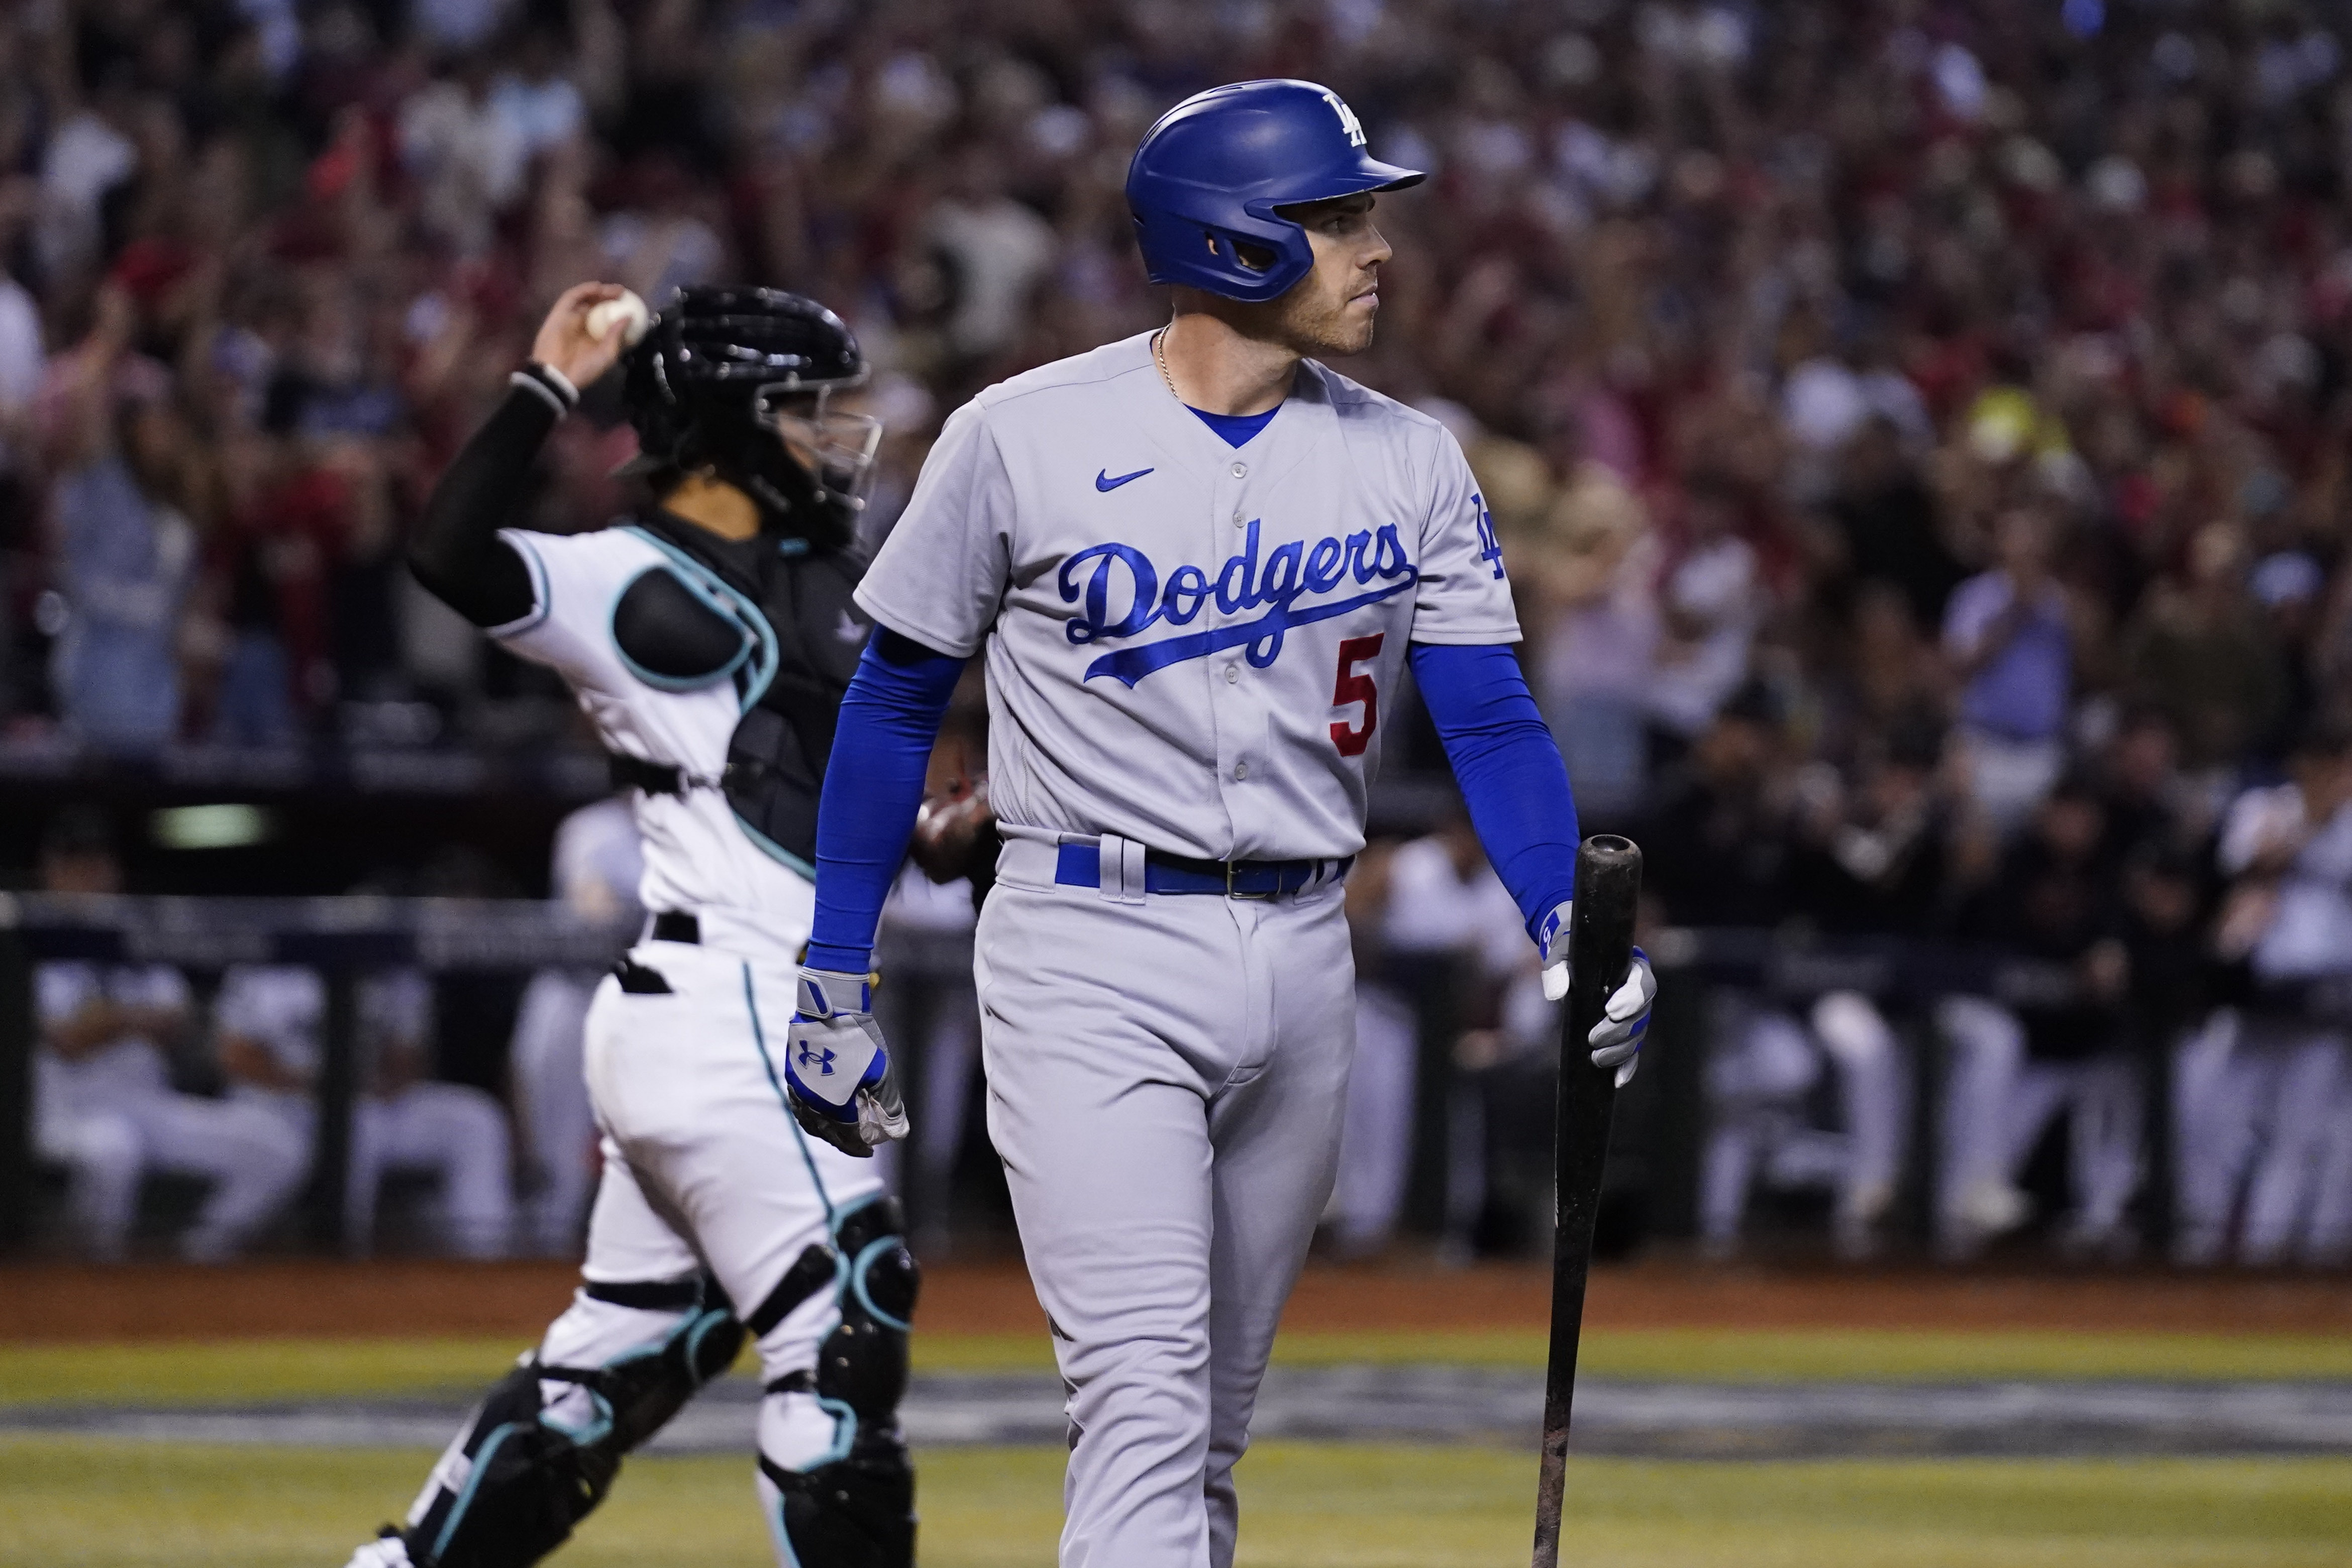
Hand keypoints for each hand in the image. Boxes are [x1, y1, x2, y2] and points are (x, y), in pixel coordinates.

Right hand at [530, 281, 635, 390]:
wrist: (558, 375)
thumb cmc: (584, 368)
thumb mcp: (607, 354)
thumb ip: (617, 335)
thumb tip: (629, 317)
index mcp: (594, 336)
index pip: (607, 318)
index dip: (618, 310)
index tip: (631, 305)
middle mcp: (582, 325)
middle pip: (596, 305)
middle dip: (610, 297)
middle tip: (623, 293)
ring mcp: (570, 318)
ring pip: (585, 299)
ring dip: (600, 291)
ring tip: (615, 290)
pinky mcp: (559, 313)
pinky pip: (571, 297)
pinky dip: (584, 290)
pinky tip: (597, 287)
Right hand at [783, 967, 908, 1157]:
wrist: (832, 1009)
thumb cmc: (861, 1041)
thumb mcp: (882, 1074)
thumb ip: (889, 1107)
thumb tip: (898, 1132)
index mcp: (832, 1107)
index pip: (846, 1136)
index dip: (859, 1146)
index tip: (870, 1150)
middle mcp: (811, 1103)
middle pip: (826, 1131)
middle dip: (842, 1140)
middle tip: (857, 1145)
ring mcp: (798, 1089)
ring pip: (808, 1120)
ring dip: (824, 1129)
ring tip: (837, 1131)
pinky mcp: (792, 1074)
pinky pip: (798, 1104)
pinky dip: (809, 1114)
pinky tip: (819, 1111)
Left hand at [1536, 899, 1656, 1086]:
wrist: (1570, 961)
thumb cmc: (1568, 953)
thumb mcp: (1559, 954)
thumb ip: (1556, 968)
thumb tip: (1556, 994)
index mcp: (1632, 967)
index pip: (1644, 984)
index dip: (1632, 999)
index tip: (1611, 1010)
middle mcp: (1638, 992)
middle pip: (1641, 1015)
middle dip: (1619, 1030)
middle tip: (1594, 1038)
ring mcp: (1633, 1014)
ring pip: (1637, 1036)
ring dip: (1620, 1051)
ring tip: (1596, 1058)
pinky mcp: (1624, 1032)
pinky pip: (1632, 1052)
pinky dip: (1626, 1066)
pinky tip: (1617, 1079)